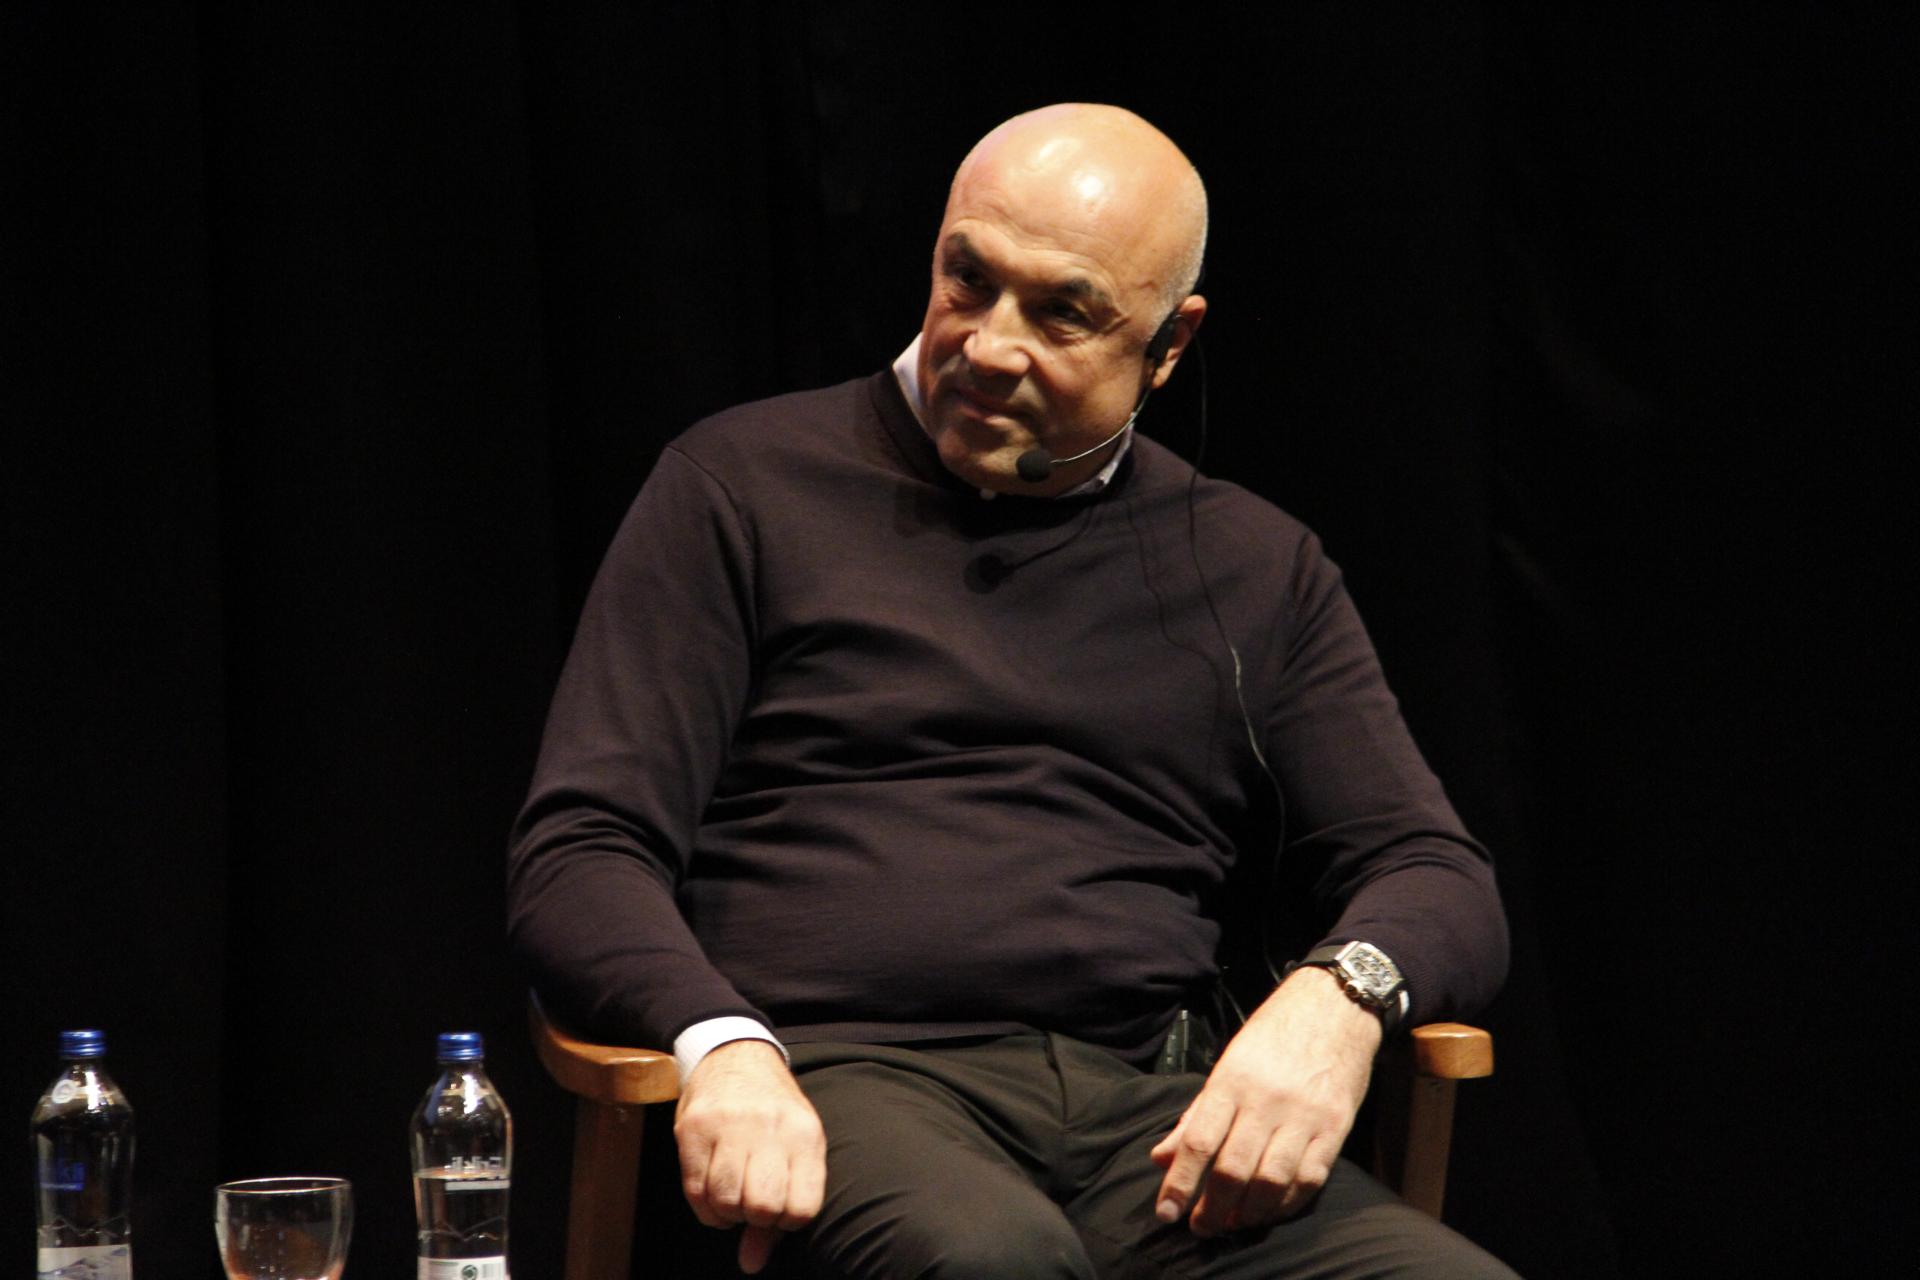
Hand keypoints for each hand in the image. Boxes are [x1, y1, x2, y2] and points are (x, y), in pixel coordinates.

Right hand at [674, 1038, 827, 1273]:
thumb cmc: (774, 1112)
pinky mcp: (692, 1129)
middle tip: (753, 1202)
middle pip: (762, 1207)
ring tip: (733, 1195)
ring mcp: (728, 1126)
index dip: (788, 1222)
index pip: (803, 1207)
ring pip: (724, 1201)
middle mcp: (768, 1127)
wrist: (734, 1056)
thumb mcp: (795, 1148)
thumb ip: (784, 1207)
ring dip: (727, 1213)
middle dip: (755, 1218)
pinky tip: (714, 1193)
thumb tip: (753, 1264)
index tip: (781, 1209)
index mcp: (804, 1134)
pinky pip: (694, 1191)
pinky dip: (704, 1206)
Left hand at [1149, 966, 1380, 1234]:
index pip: (1199, 1141)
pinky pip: (1310, 1178)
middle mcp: (1266, 1100)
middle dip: (1213, 1207)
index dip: (1180, 1183)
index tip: (1167, 1211)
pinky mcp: (1335, 1127)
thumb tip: (1162, 1158)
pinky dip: (1288, 1204)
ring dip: (1249, 1213)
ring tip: (1234, 1224)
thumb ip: (1196, 1115)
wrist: (1333, 1007)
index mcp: (1232, 1081)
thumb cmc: (1273, 1036)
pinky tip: (1271, 1211)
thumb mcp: (1227, 1065)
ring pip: (1271, 1180)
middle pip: (1233, 1168)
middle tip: (1201, 1227)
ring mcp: (1304, 1115)